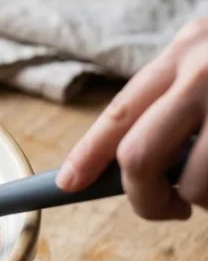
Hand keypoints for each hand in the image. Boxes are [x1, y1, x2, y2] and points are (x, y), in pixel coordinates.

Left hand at [57, 18, 207, 219]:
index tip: (67, 185)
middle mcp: (202, 70)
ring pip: (193, 183)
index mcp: (183, 51)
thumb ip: (176, 97)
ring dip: (201, 199)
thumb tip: (135, 164)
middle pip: (138, 155)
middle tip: (165, 209)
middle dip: (145, 198)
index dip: (88, 155)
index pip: (119, 112)